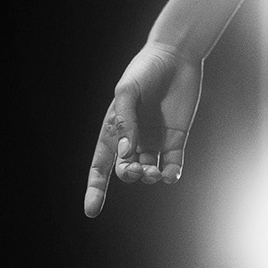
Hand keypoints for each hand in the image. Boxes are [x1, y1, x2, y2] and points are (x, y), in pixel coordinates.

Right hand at [83, 42, 203, 215]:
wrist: (176, 56)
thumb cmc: (145, 70)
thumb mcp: (128, 92)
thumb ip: (126, 122)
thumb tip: (127, 154)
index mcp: (114, 130)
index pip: (100, 165)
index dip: (95, 189)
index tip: (91, 211)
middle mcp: (133, 140)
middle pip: (126, 171)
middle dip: (129, 176)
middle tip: (137, 170)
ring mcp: (155, 141)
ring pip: (149, 171)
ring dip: (149, 176)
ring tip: (154, 171)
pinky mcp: (176, 139)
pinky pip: (173, 165)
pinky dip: (171, 174)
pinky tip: (169, 174)